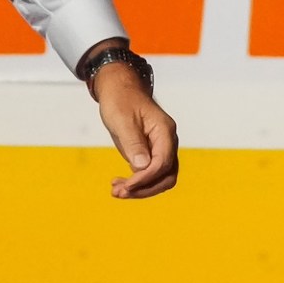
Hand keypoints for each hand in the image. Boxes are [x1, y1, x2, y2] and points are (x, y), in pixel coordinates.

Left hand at [85, 45, 178, 198]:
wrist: (119, 89)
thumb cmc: (120, 100)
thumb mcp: (123, 120)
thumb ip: (133, 143)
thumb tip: (141, 167)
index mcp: (165, 131)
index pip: (162, 163)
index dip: (145, 178)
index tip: (126, 186)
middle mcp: (167, 141)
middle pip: (166, 176)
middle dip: (144, 188)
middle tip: (119, 193)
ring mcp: (161, 148)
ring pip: (160, 178)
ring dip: (140, 189)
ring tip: (116, 191)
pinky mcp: (152, 153)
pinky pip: (150, 174)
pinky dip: (136, 182)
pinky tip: (119, 184)